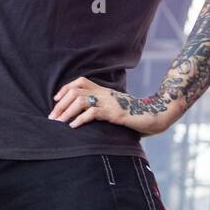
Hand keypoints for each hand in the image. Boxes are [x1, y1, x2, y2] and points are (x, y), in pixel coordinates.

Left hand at [48, 76, 180, 136]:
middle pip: (76, 91)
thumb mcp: (115, 108)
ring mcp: (109, 102)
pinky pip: (93, 113)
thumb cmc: (135, 115)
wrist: (156, 116)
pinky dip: (80, 119)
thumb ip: (101, 108)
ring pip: (81, 101)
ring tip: (59, 123)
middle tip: (52, 118)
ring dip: (67, 112)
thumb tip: (84, 116)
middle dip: (61, 104)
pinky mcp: (115, 113)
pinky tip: (73, 127)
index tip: (56, 100)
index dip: (65, 89)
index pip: (80, 82)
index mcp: (104, 91)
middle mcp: (105, 94)